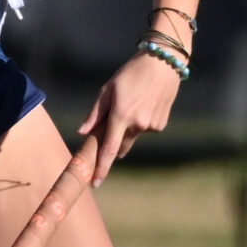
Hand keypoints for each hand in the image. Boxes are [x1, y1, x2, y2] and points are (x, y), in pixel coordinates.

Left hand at [75, 52, 181, 186]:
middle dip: (114, 143)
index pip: (109, 149)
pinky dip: (141, 121)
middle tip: (114, 121)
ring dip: (129, 127)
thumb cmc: (131, 73)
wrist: (163, 63)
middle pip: (120, 146)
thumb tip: (83, 132)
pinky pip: (146, 129)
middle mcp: (138, 125)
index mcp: (121, 116)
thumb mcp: (108, 89)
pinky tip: (145, 103)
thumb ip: (95, 114)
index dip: (101, 167)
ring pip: (134, 135)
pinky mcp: (161, 124)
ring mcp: (151, 126)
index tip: (95, 183)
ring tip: (134, 102)